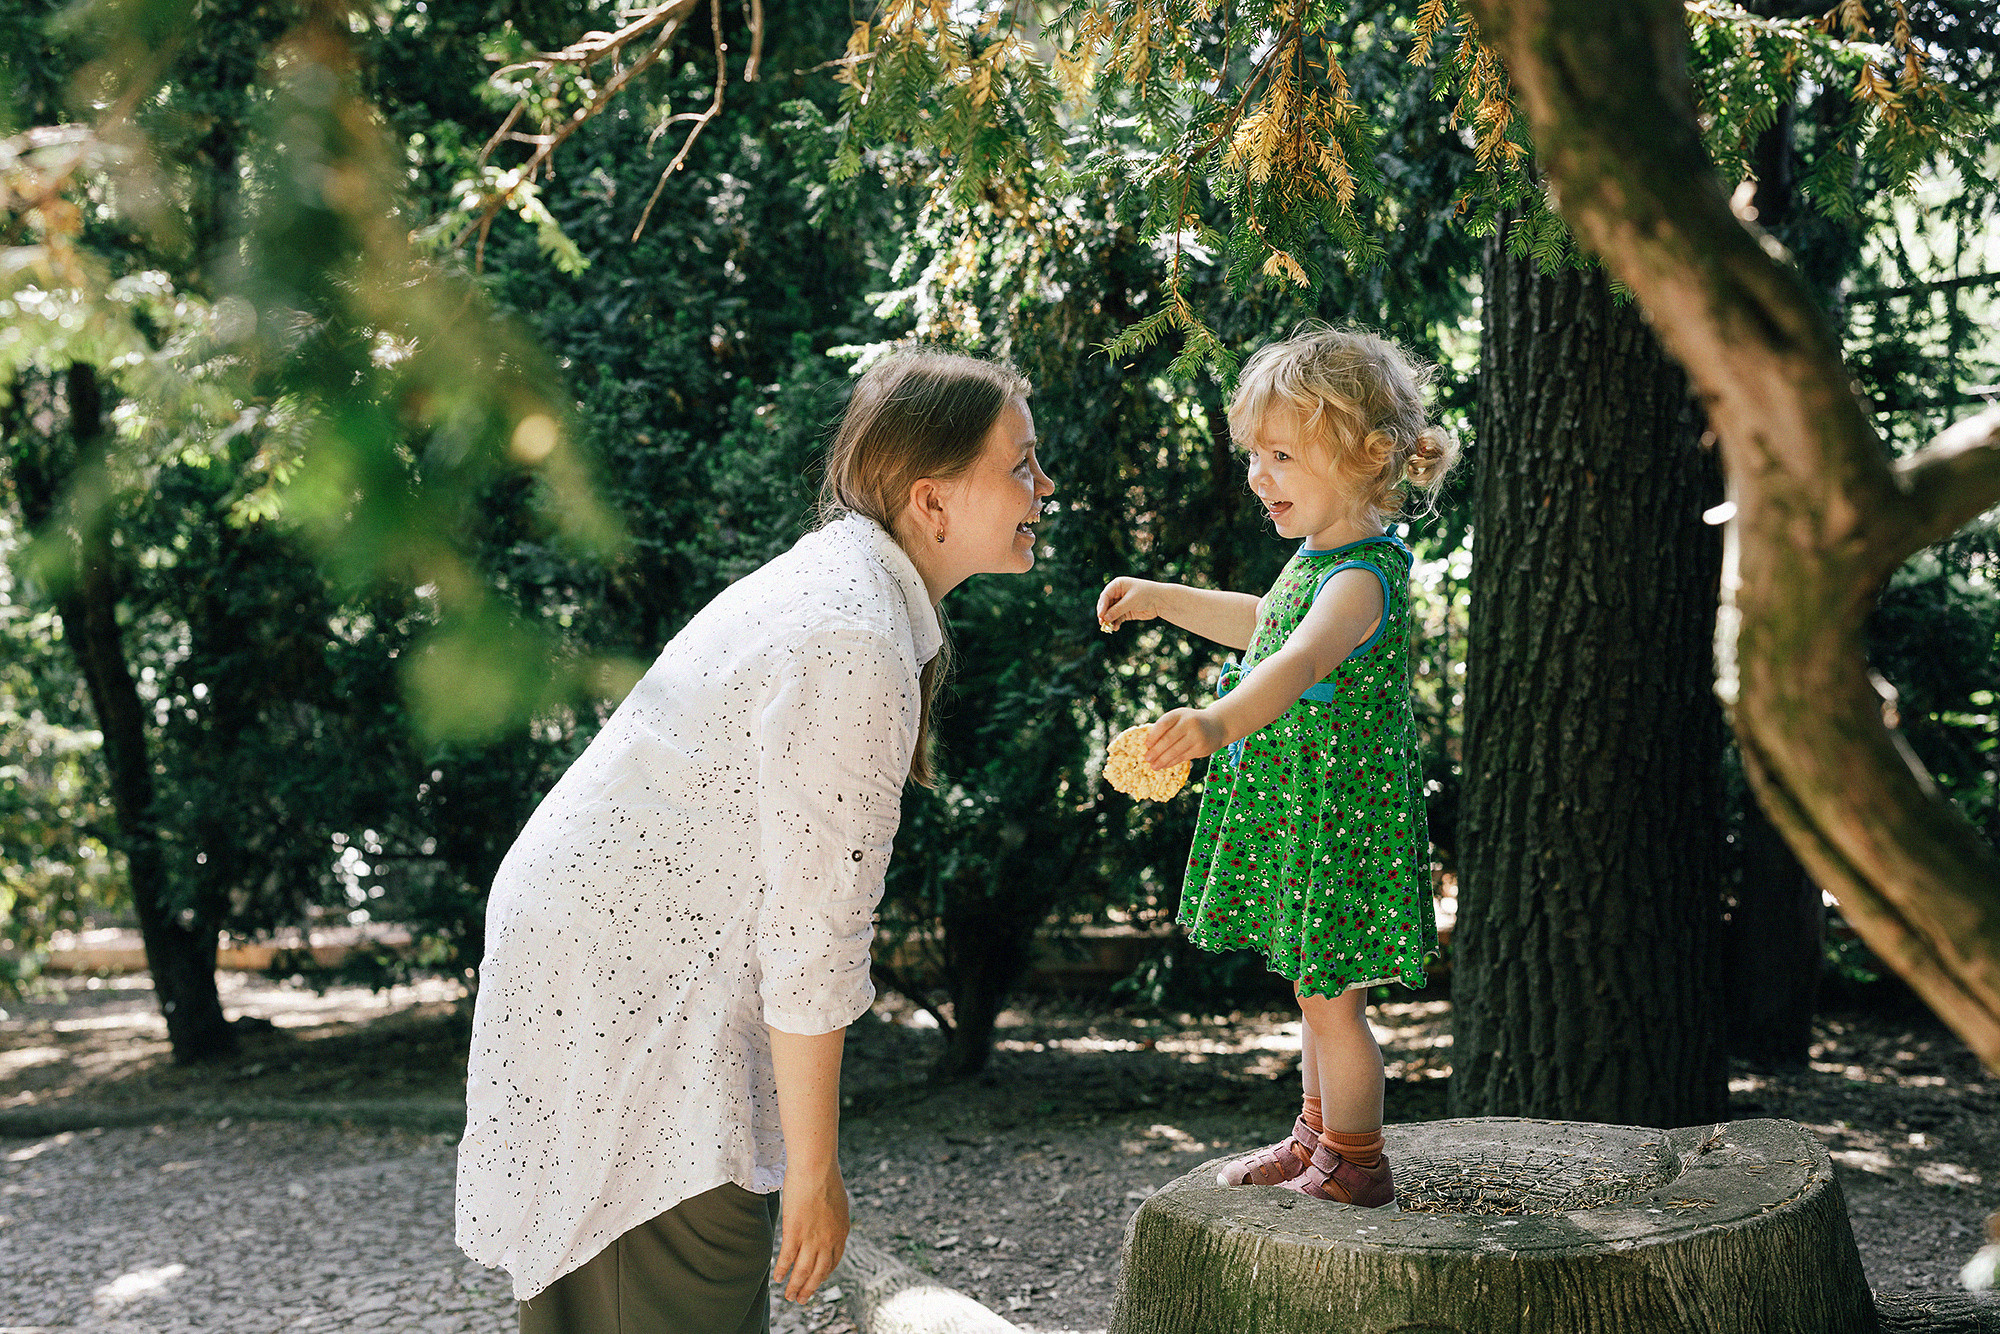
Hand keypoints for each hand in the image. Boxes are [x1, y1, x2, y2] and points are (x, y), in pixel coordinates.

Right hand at [773, 1160, 848, 1303]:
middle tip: (801, 1299)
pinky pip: (787, 1258)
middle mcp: (829, 1240)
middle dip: (809, 1289)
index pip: (833, 1263)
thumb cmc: (826, 1178)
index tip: (816, 1281)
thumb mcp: (838, 1203)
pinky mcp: (795, 1232)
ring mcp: (812, 1238)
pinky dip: (782, 1270)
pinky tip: (776, 1278)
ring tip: (789, 1296)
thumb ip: (834, 1220)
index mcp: (842, 1232)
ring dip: (795, 1286)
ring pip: (803, 1271)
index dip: (823, 1275)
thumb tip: (830, 1225)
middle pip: (819, 1273)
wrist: (817, 1166)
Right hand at [1095, 577, 1158, 629]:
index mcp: (1117, 585)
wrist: (1161, 600)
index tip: (1100, 616)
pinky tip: (1115, 628)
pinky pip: (1117, 618)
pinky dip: (1116, 623)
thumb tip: (1105, 618)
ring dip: (1109, 620)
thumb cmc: (1146, 594)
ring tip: (1109, 628)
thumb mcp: (1131, 601)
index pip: (1105, 596)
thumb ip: (1118, 609)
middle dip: (1104, 614)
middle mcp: (1117, 593)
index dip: (1101, 606)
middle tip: (1102, 623)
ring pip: (1111, 613)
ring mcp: (1121, 603)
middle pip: (1106, 605)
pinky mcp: (1126, 612)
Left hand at [1147, 707, 1226, 768]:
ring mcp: (1197, 736)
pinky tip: (1165, 765)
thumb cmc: (1190, 723)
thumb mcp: (1179, 718)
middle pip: (1169, 739)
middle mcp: (1189, 723)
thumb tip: (1149, 746)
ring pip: (1176, 750)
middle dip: (1156, 751)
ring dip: (1163, 760)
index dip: (1153, 735)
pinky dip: (1172, 762)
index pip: (1163, 724)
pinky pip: (1183, 757)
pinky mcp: (1201, 748)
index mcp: (1180, 714)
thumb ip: (1166, 727)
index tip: (1147, 745)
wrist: (1216, 726)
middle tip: (1147, 759)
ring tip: (1154, 766)